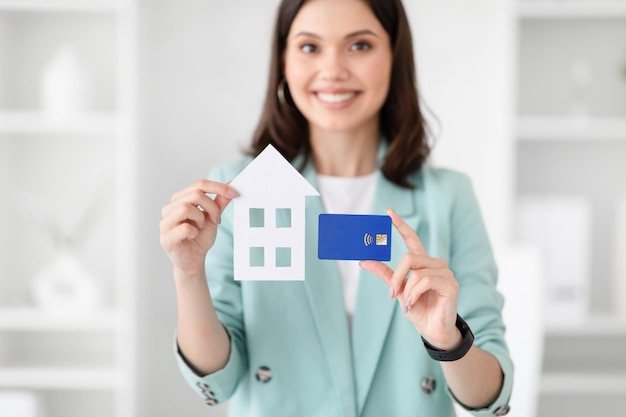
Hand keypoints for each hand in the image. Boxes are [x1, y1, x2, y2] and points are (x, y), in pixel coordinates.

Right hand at [160, 180, 238, 277]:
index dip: (219, 187)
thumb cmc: (200, 238)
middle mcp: (169, 207)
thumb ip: (220, 202)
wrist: (194, 261)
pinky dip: (194, 232)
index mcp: (180, 199)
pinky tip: (193, 237)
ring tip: (201, 227)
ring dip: (200, 218)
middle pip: (195, 194)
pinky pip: (184, 227)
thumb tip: (231, 183)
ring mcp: (165, 222)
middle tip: (216, 220)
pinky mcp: (166, 238)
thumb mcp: (213, 217)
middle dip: (212, 207)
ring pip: (186, 207)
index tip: (236, 193)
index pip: (200, 184)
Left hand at [360, 208, 460, 349]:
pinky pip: (425, 280)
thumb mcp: (398, 290)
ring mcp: (445, 272)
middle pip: (409, 257)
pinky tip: (414, 304)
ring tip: (408, 304)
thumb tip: (363, 260)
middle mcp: (435, 264)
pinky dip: (415, 293)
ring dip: (407, 290)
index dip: (400, 225)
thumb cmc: (418, 309)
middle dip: (396, 277)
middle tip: (392, 293)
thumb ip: (384, 274)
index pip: (412, 239)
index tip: (388, 212)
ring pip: (416, 271)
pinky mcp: (450, 283)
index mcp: (423, 263)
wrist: (432, 330)